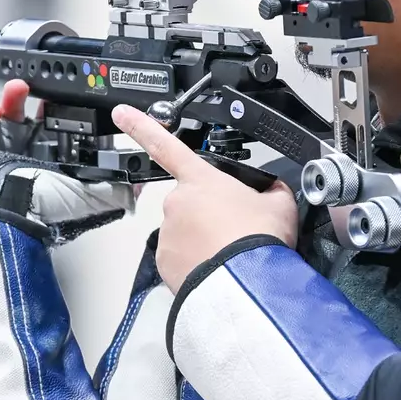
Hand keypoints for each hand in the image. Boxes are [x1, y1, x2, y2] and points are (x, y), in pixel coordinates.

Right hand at [0, 80, 132, 238]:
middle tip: (46, 90)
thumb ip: (115, 190)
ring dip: (14, 98)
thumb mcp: (88, 198)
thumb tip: (137, 185)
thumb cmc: (37, 209)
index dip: (73, 116)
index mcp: (54, 169)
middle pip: (39, 119)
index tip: (76, 100)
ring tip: (17, 90)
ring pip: (10, 113)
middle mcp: (28, 159)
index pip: (68, 137)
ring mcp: (1, 150)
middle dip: (43, 101)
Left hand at [111, 104, 297, 293]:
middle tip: (234, 230)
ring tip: (229, 252)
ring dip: (202, 239)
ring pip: (184, 232)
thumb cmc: (260, 241)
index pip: (166, 145)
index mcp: (201, 180)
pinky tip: (217, 266)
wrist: (248, 285)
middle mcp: (177, 202)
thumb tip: (272, 191)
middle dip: (207, 213)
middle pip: (190, 202)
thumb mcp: (279, 204)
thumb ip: (270, 190)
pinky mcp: (164, 262)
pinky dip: (195, 261)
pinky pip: (179, 257)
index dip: (141, 127)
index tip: (121, 114)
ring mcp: (168, 233)